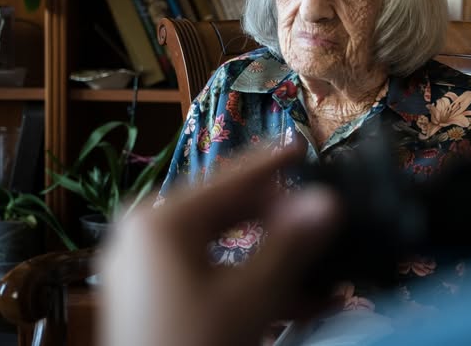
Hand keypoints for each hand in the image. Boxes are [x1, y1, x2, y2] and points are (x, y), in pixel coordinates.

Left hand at [98, 147, 340, 345]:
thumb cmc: (196, 345)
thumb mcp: (251, 297)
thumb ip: (292, 244)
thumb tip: (329, 200)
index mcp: (160, 220)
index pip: (231, 178)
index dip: (273, 163)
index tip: (303, 144)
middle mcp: (143, 231)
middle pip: (226, 211)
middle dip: (279, 223)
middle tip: (321, 222)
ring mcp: (141, 263)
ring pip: (220, 244)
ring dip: (270, 258)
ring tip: (315, 273)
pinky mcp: (146, 292)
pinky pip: (204, 269)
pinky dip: (243, 279)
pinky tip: (286, 300)